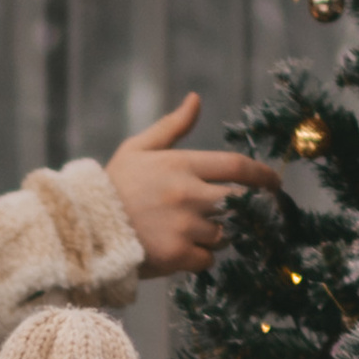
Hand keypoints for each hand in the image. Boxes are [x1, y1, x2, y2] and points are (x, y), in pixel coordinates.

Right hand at [106, 95, 281, 275]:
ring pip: (224, 233)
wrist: (83, 228)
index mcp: (181, 165)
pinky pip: (208, 259)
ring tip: (193, 230)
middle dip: (242, 208)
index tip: (274, 182)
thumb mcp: (138, 148)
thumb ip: (172, 127)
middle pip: (238, 201)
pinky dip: (200, 257)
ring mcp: (185, 227)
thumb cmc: (113, 185)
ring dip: (217, 233)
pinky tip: (181, 249)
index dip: (263, 175)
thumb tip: (196, 99)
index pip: (237, 166)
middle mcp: (188, 194)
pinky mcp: (178, 255)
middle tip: (237, 212)